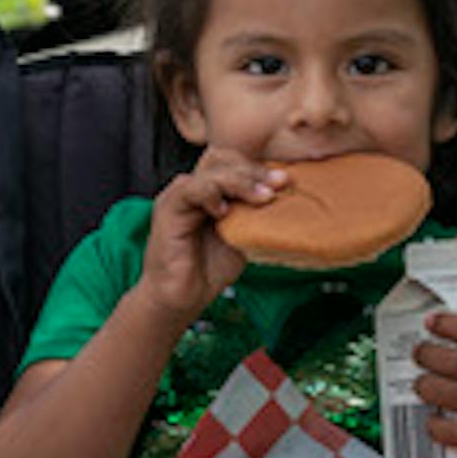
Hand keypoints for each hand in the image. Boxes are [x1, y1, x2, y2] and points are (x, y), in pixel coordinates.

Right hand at [137, 149, 283, 326]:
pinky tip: (224, 212)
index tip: (286, 181)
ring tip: (263, 198)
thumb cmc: (211, 268)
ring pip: (211, 170)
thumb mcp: (245, 235)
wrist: (183, 299)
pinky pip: (190, 189)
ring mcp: (180, 196)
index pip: (236, 162)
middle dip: (254, 170)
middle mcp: (196, 187)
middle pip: (224, 158)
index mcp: (214, 190)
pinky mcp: (168, 209)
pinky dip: (211, 194)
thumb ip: (258, 214)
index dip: (260, 168)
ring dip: (241, 180)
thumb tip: (288, 197)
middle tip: (278, 185)